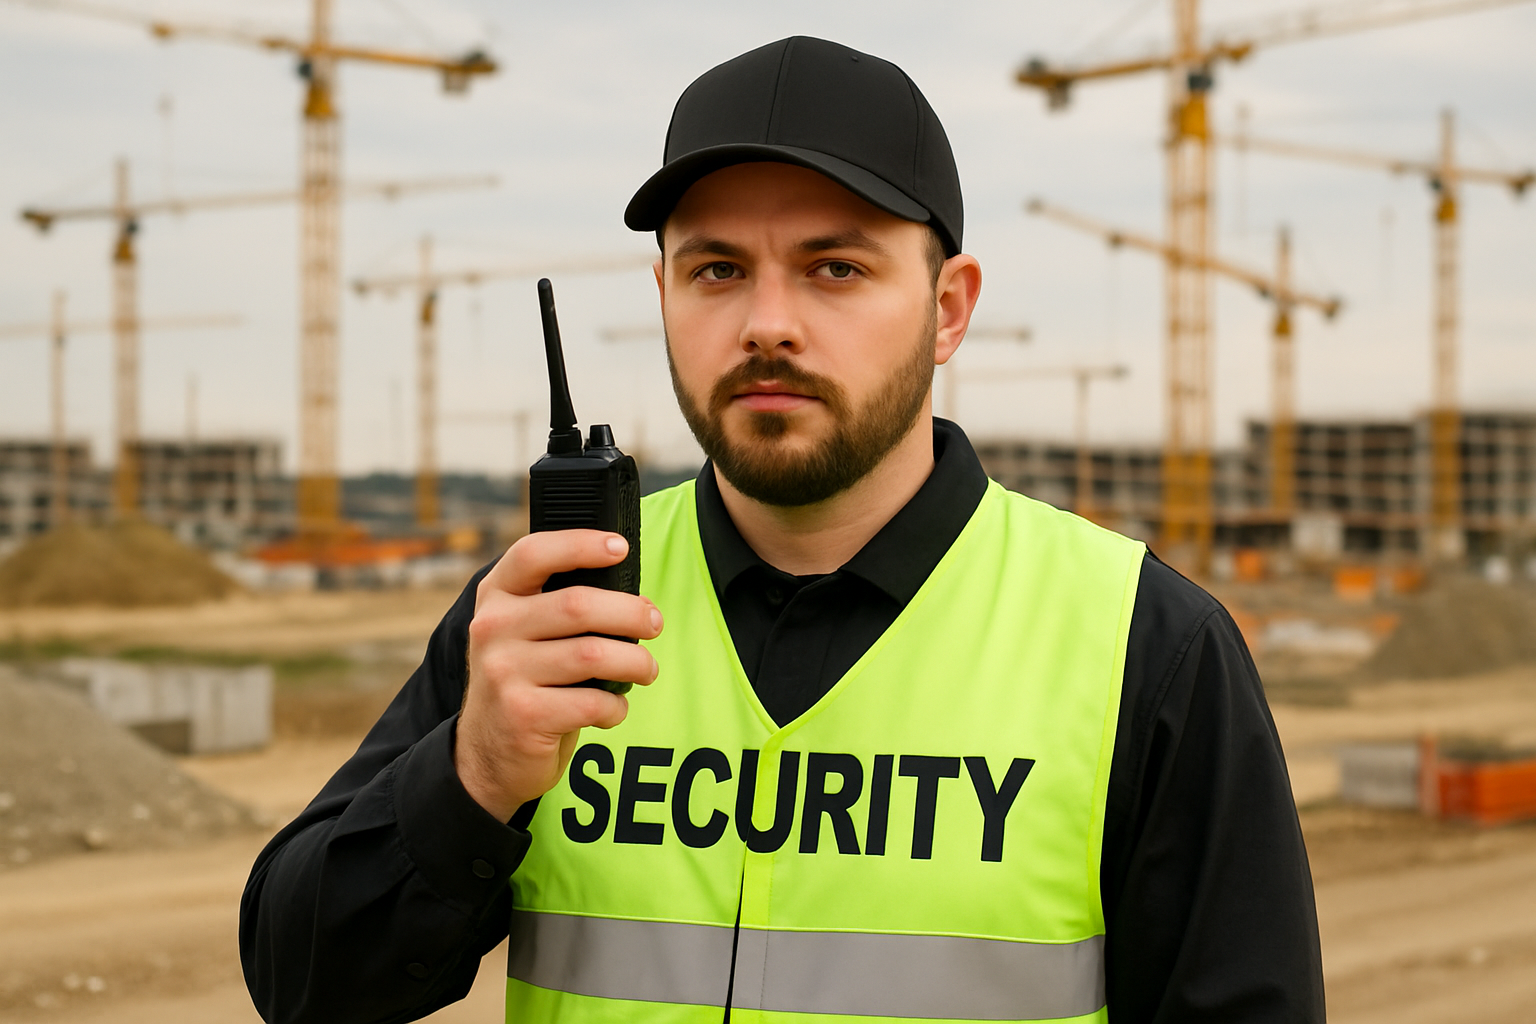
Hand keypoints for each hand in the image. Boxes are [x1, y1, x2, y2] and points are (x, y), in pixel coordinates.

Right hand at [456, 530, 661, 821]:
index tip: (621, 548)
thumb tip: (630, 594)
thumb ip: (559, 605)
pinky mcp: (524, 715)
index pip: (533, 554)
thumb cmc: (525, 681)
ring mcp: (504, 672)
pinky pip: (593, 701)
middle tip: (654, 623)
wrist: (487, 754)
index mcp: (496, 596)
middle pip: (579, 605)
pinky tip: (611, 708)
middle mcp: (492, 629)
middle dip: (631, 613)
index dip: (580, 544)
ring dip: (635, 661)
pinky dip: (616, 706)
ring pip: (594, 654)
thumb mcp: (524, 632)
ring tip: (646, 669)